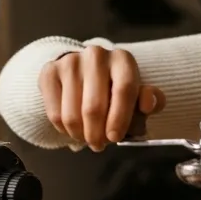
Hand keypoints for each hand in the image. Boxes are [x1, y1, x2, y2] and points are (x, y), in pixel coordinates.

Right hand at [38, 46, 165, 150]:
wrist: (83, 72)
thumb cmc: (114, 88)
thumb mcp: (138, 94)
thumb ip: (151, 100)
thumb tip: (148, 104)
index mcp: (122, 59)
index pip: (123, 90)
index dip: (120, 118)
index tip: (115, 138)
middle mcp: (96, 55)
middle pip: (94, 106)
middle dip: (97, 134)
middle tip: (99, 145)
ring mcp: (70, 61)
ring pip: (72, 113)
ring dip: (79, 134)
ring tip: (86, 137)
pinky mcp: (49, 72)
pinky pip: (54, 113)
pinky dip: (64, 129)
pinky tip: (72, 128)